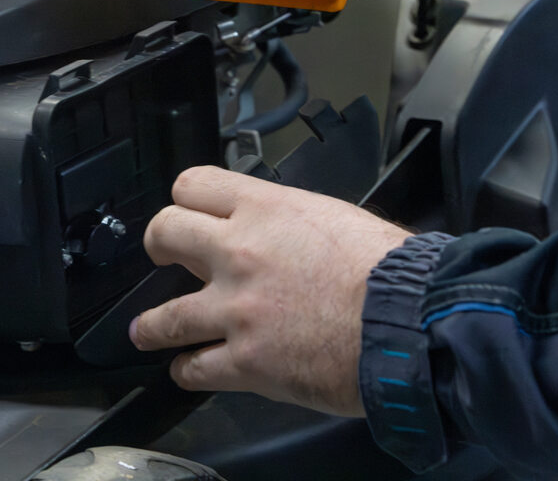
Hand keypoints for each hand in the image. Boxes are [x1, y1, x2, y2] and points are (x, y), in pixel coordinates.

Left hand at [130, 166, 410, 416]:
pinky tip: (187, 371)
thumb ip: (297, 221)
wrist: (410, 323)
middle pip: (165, 234)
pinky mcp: (245, 361)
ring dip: (153, 325)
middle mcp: (240, 252)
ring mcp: (236, 309)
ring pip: (164, 315)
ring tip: (147, 330)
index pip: (194, 185)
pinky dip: (186, 372)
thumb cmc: (392, 273)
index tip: (188, 212)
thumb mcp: (339, 217)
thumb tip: (289, 233)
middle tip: (163, 257)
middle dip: (159, 246)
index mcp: (267, 210)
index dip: (187, 200)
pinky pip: (194, 368)